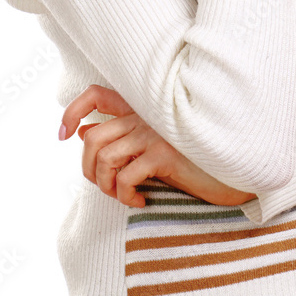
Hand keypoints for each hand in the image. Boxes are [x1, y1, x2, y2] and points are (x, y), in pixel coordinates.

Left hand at [59, 84, 256, 208]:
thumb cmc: (192, 156)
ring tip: (123, 195)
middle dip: (88, 169)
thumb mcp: (151, 142)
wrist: (232, 167)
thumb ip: (120, 133)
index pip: (95, 93)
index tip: (63, 134)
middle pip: (92, 137)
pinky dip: (125, 196)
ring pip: (104, 157)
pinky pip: (125, 177)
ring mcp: (154, 131)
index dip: (72, 110)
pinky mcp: (164, 153)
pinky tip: (141, 201)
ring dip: (106, 186)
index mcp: (140, 106)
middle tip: (105, 186)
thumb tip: (82, 130)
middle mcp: (145, 114)